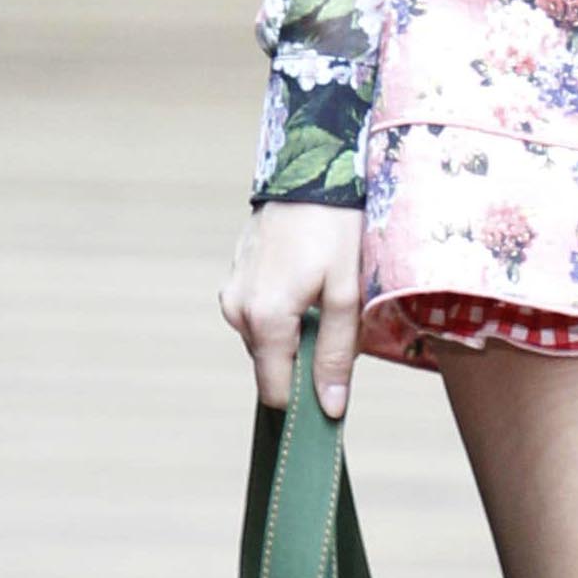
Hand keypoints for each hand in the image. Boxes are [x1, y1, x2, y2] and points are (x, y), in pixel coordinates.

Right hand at [220, 197, 363, 417]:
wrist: (309, 171)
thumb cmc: (334, 228)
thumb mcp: (346, 294)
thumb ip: (335, 355)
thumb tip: (329, 407)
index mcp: (264, 320)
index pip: (276, 392)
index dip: (305, 400)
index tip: (332, 392)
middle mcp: (237, 311)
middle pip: (272, 367)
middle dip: (303, 360)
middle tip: (336, 326)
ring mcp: (231, 294)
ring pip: (266, 341)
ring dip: (295, 335)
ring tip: (322, 299)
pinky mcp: (234, 280)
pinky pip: (259, 316)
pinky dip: (283, 314)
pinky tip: (305, 285)